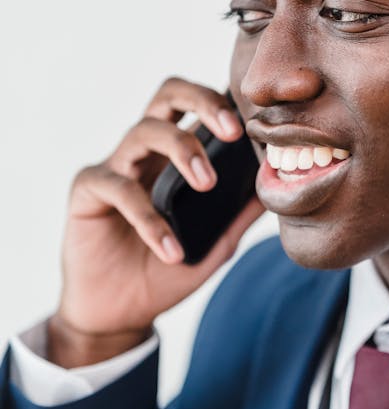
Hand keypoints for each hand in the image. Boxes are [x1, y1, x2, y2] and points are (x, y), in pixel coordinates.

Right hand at [49, 77, 263, 366]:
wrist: (120, 315)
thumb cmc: (165, 271)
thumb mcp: (216, 242)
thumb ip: (242, 212)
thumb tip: (280, 185)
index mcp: (175, 153)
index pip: (198, 104)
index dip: (226, 101)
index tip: (258, 123)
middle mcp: (145, 151)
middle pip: (168, 93)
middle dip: (203, 101)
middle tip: (232, 132)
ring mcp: (115, 166)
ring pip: (145, 130)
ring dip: (182, 150)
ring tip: (207, 184)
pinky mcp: (88, 191)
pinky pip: (119, 188)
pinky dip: (149, 218)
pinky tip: (171, 250)